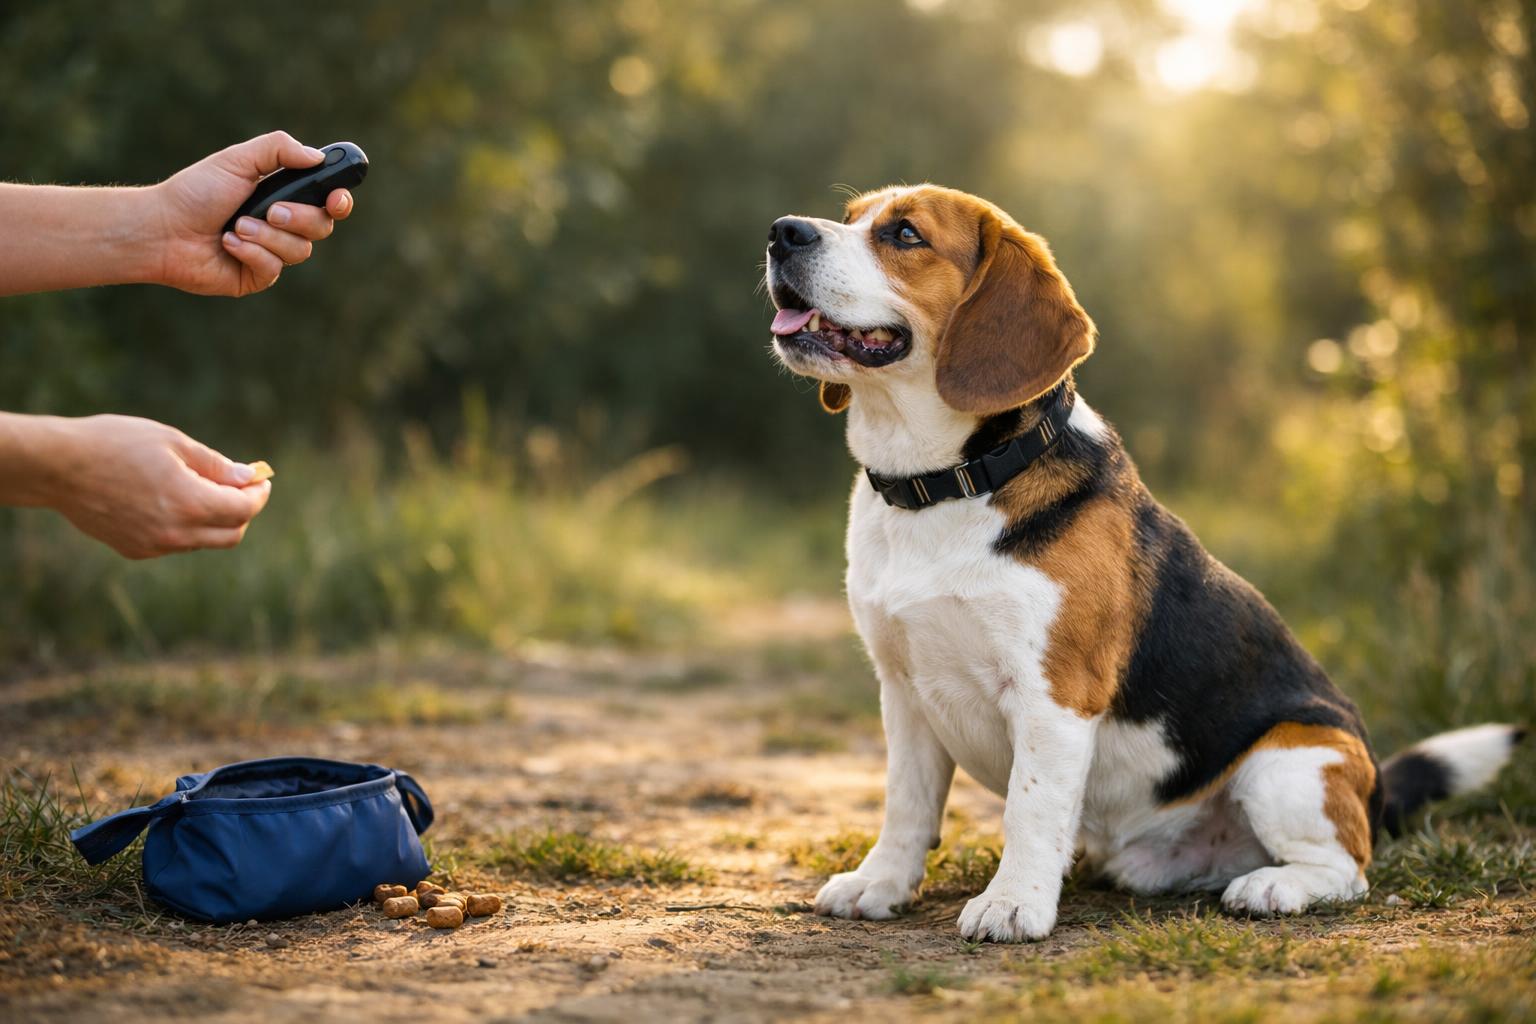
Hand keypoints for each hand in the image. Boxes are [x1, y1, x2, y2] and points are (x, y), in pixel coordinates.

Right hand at [45, 415, 272, 558]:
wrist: (58, 467)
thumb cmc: (116, 444)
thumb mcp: (173, 443)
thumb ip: (216, 465)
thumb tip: (248, 476)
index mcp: (190, 503)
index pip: (244, 510)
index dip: (258, 495)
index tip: (261, 480)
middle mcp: (175, 533)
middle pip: (232, 534)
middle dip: (243, 511)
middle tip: (238, 487)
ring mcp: (154, 546)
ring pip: (204, 541)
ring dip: (213, 519)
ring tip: (199, 487)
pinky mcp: (135, 550)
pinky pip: (175, 544)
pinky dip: (185, 526)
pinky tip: (167, 500)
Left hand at [148, 131, 355, 296]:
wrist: (163, 228)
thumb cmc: (196, 192)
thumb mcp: (236, 160)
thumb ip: (278, 149)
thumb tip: (318, 156)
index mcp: (283, 195)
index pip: (327, 201)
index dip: (340, 201)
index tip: (336, 199)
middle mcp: (283, 225)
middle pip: (322, 226)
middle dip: (299, 218)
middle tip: (270, 211)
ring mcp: (273, 253)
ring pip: (300, 250)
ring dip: (267, 236)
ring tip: (235, 227)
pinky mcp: (259, 277)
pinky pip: (275, 268)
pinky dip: (251, 253)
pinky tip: (228, 244)